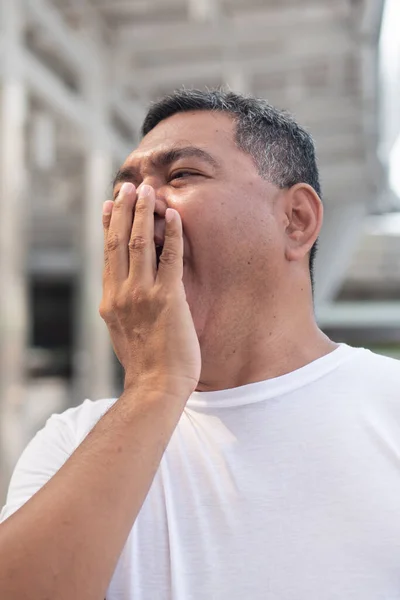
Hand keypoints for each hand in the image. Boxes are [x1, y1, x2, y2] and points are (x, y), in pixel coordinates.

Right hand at [100, 182, 200, 397]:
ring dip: (144, 213)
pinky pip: (170, 258)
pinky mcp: (168, 298)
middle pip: (118, 241)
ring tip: (148, 191)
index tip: (109, 205)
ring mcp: (143, 294)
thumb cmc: (145, 364)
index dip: (108, 225)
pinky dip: (172, 234)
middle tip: (128, 186)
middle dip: (123, 210)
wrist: (155, 387)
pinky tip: (175, 215)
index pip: (107, 253)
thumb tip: (121, 294)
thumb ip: (120, 308)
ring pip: (140, 243)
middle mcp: (121, 292)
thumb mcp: (122, 332)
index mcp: (109, 300)